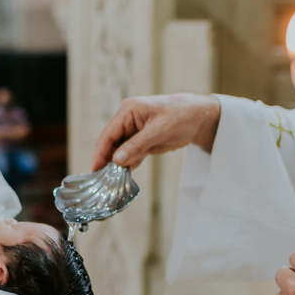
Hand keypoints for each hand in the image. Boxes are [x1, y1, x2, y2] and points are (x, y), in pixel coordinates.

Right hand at [92, 94, 221, 169]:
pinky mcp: (142, 141)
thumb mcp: (159, 130)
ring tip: (110, 183)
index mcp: (128, 111)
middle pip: (111, 143)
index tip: (94, 170)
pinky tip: (124, 177)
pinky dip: (128, 165)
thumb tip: (116, 160)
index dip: (100, 152)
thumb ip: (137, 145)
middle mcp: (128, 120)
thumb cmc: (181, 116)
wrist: (199, 117)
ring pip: (119, 151)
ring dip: (116, 165)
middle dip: (106, 161)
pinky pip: (130, 155)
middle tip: (101, 181)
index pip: (109, 134)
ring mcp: (134, 132)